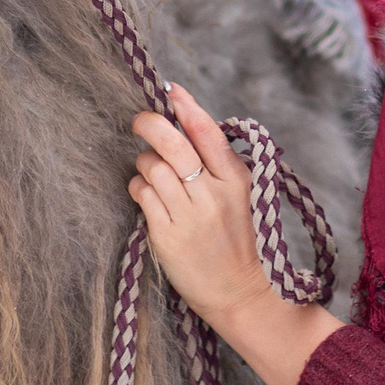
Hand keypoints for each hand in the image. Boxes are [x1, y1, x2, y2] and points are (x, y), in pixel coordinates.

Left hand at [126, 84, 347, 384]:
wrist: (244, 294)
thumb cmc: (243, 241)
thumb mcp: (245, 196)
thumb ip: (221, 165)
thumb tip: (190, 123)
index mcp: (237, 180)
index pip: (207, 133)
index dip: (187, 107)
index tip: (171, 90)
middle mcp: (212, 194)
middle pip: (173, 144)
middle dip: (151, 124)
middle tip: (140, 120)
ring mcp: (189, 216)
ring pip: (153, 167)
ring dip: (145, 162)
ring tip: (152, 171)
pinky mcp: (167, 236)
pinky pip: (142, 194)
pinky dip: (139, 186)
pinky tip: (146, 192)